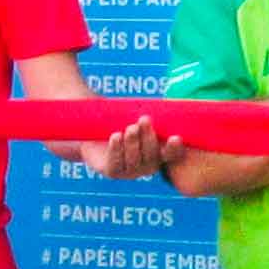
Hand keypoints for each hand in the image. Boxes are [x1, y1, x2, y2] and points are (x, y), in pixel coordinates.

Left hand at [48, 116, 171, 180]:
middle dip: (149, 138)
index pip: (172, 155)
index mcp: (159, 155)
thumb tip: (161, 97)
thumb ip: (154, 111)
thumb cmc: (122, 121)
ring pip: (134, 159)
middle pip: (152, 156)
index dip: (175, 149)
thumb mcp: (138, 116)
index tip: (175, 137)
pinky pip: (116, 162)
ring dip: (133, 143)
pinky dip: (116, 149)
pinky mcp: (112, 172)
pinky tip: (116, 136)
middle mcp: (147, 167)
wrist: (93, 133)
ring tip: (130, 127)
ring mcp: (130, 172)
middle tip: (145, 119)